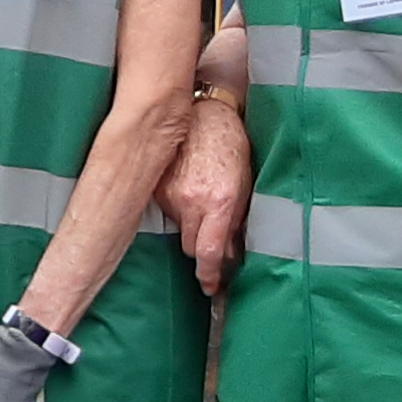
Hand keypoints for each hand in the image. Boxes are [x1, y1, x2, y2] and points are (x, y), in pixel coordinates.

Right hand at [161, 95, 252, 299]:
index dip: (210, 276)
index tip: (211, 287)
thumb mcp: (245, 183)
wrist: (202, 114)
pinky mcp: (157, 189)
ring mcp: (171, 196)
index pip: (210, 252)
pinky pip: (169, 213)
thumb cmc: (229, 144)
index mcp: (221, 201)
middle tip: (215, 243)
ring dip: (193, 227)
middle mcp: (193, 201)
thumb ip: (237, 219)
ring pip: (181, 231)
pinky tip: (190, 190)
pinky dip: (180, 209)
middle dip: (203, 250)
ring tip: (204, 204)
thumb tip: (232, 250)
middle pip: (192, 248)